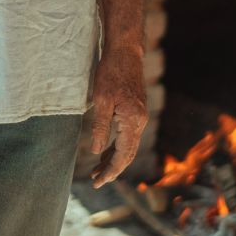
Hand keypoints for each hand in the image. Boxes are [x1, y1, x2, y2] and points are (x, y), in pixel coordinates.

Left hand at [88, 45, 146, 188]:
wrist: (125, 53)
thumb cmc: (110, 73)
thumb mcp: (101, 100)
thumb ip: (100, 127)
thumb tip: (97, 151)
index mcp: (133, 121)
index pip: (123, 155)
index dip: (111, 171)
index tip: (98, 182)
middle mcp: (140, 122)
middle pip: (128, 154)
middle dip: (112, 169)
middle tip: (95, 181)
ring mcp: (140, 117)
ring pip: (128, 146)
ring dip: (114, 159)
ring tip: (97, 170)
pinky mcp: (136, 112)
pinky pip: (128, 136)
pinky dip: (117, 147)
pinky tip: (106, 152)